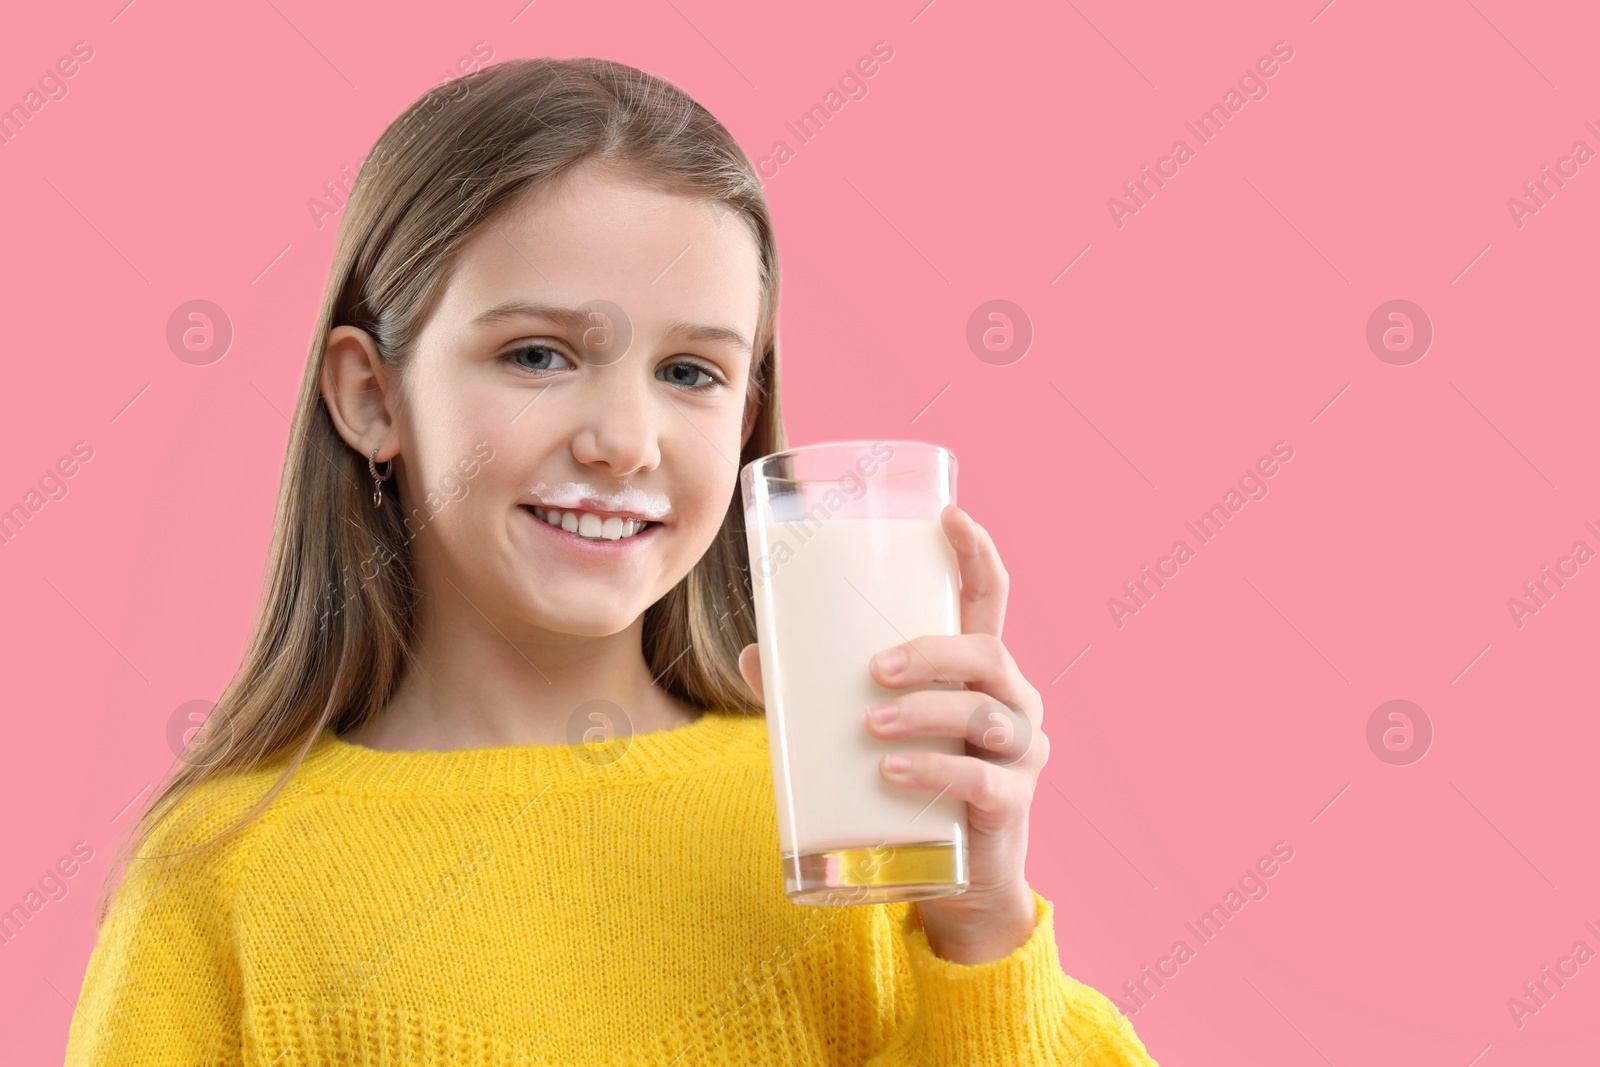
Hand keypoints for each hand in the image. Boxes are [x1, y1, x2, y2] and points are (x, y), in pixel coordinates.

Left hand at [738, 504, 1048, 964]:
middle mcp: (1013, 699)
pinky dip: (934, 770)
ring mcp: (1021, 751)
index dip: (976, 553)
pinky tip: (892, 772)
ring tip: (871, 727)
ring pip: (986, 713)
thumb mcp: (865, 731)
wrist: (953, 881)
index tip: (949, 515)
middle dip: (932, 652)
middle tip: (873, 670)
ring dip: (926, 712)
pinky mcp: (1012, 802)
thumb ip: (815, 693)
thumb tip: (753, 652)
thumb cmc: (909, 785)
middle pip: (988, 652)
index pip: (990, 597)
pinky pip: (981, 778)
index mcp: (980, 669)